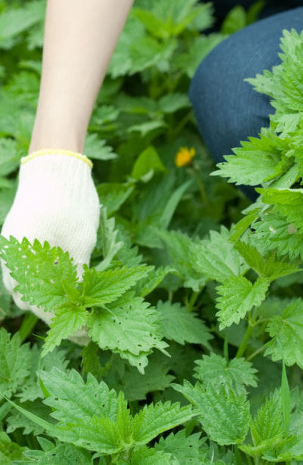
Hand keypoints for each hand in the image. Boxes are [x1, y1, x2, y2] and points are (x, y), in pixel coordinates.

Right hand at [0, 149, 99, 341]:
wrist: (55, 168)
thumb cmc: (70, 206)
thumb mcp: (80, 245)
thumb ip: (77, 278)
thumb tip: (82, 306)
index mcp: (23, 268)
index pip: (45, 310)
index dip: (69, 325)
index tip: (88, 335)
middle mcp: (13, 264)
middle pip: (36, 302)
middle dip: (61, 315)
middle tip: (88, 324)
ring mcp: (15, 254)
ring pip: (33, 289)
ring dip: (55, 300)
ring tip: (81, 308)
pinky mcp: (23, 244)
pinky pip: (32, 273)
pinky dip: (50, 283)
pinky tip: (68, 286)